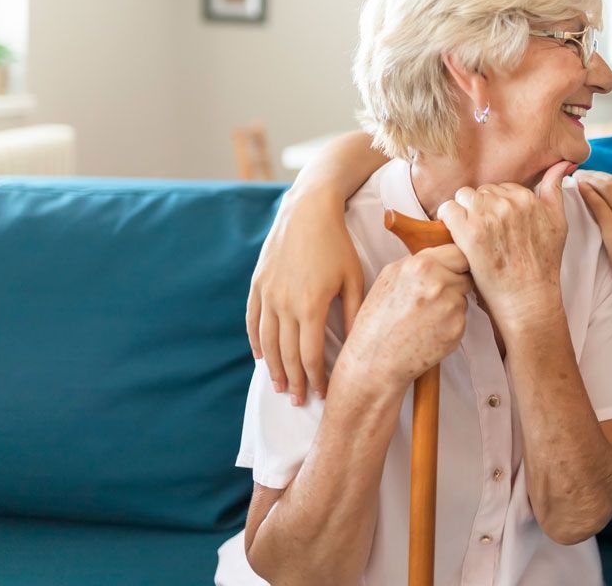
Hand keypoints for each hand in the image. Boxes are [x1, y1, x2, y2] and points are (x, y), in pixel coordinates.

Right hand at [246, 185, 364, 403]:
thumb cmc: (338, 244)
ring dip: (274, 368)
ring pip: (267, 342)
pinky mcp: (257, 284)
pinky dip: (256, 342)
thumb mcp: (354, 277)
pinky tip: (261, 357)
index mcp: (311, 305)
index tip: (323, 393)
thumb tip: (359, 344)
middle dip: (295, 381)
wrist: (308, 210)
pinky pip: (252, 320)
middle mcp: (285, 304)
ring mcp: (267, 294)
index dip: (316, 378)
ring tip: (281, 388)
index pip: (310, 355)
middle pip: (287, 354)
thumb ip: (355, 313)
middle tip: (300, 401)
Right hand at [336, 244, 471, 392]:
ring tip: (424, 317)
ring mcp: (451, 306)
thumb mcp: (389, 277)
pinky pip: (462, 318)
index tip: (452, 269)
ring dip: (451, 304)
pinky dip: (450, 323)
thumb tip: (442, 256)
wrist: (374, 360)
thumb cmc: (377, 320)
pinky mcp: (457, 328)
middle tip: (435, 297)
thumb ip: (418, 263)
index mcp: (421, 265)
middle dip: (456, 281)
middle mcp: (439, 283)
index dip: (456, 262)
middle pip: (466, 273)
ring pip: (463, 297)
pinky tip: (429, 331)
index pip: (458, 252)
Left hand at [436, 161, 571, 334]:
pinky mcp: (469, 231)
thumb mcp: (558, 222)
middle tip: (487, 233)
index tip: (500, 226)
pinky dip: (449, 222)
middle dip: (480, 208)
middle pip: (481, 191)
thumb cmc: (543, 264)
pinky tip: (459, 237)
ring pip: (462, 196)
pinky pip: (447, 210)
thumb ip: (555, 190)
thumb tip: (562, 164)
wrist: (528, 297)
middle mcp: (508, 202)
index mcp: (527, 197)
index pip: (501, 187)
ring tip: (473, 235)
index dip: (497, 207)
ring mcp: (487, 215)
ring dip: (464, 212)